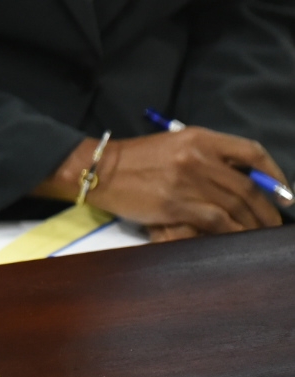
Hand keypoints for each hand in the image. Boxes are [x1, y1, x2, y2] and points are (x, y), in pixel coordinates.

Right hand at [39, 128, 286, 236]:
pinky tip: (237, 238)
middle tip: (274, 223)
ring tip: (259, 234)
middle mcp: (198, 156)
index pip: (251, 152)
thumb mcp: (174, 147)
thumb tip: (240, 180)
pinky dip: (232, 231)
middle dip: (268, 209)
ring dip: (253, 224)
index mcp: (199, 138)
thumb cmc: (136, 160)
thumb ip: (206, 158)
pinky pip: (217, 220)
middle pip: (248, 186)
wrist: (99, 169)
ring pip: (237, 206)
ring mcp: (188, 180)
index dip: (274, 175)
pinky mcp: (176, 203)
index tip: (283, 193)